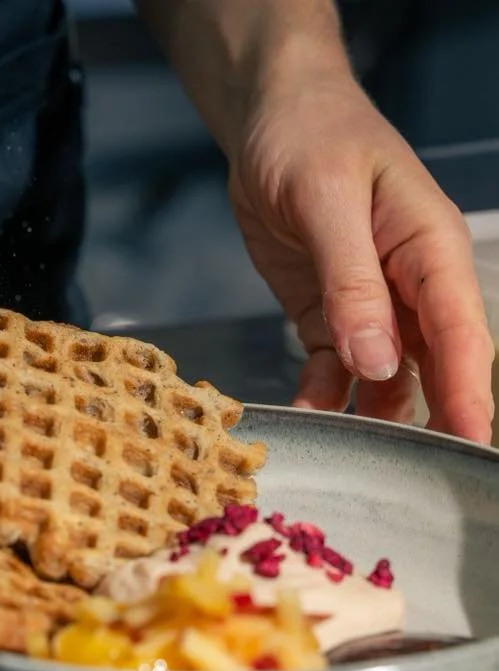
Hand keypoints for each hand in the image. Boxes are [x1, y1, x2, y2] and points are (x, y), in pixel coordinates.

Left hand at [228, 73, 493, 442]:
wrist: (267, 125)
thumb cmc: (309, 138)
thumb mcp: (326, 201)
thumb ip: (351, 281)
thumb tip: (378, 360)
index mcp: (428, 247)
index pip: (462, 328)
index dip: (469, 388)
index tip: (472, 442)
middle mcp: (406, 283)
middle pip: (430, 363)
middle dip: (428, 417)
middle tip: (413, 476)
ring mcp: (365, 303)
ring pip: (381, 375)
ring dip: (368, 414)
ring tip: (347, 455)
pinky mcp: (325, 314)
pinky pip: (330, 366)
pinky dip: (321, 394)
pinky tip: (305, 418)